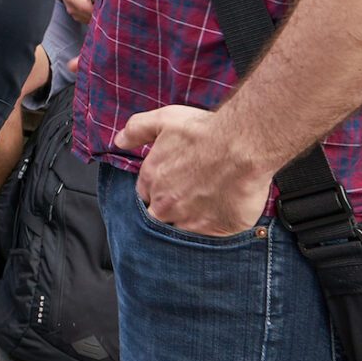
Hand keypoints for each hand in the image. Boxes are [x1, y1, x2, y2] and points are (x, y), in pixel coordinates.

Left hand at [119, 104, 271, 237]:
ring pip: (180, 231)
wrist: (242, 145)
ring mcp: (189, 219)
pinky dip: (210, 234)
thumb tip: (119, 141)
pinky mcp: (215, 231)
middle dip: (168, 211)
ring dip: (188, 224)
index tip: (170, 187)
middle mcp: (165, 203)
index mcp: (151, 179)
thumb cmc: (204, 131)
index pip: (144, 196)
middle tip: (188, 201)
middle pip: (159, 216)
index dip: (156, 192)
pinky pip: (206, 241)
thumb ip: (136, 130)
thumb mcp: (163, 120)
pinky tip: (218, 222)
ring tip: (204, 213)